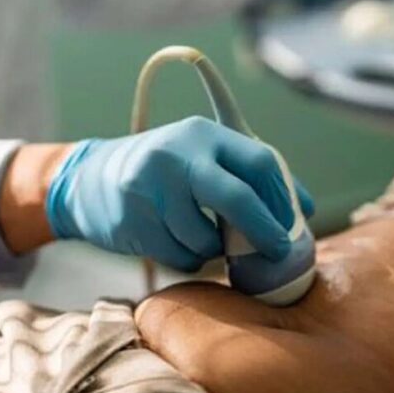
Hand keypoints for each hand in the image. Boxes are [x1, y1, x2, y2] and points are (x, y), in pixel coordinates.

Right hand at [44, 117, 313, 272]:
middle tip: (277, 252)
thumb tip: (304, 209)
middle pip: (237, 197)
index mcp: (202, 133)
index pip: (260, 161)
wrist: (90, 180)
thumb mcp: (203, 158)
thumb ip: (250, 177)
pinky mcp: (132, 220)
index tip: (291, 227)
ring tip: (204, 240)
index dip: (281, 199)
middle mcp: (176, 155)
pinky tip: (175, 242)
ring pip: (206, 238)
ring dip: (214, 251)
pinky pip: (179, 256)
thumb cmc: (164, 173)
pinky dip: (188, 259)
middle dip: (263, 231)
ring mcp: (150, 188)